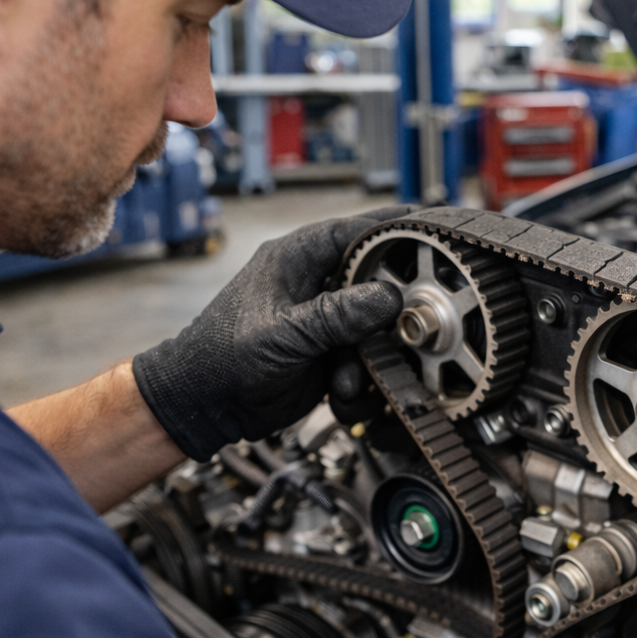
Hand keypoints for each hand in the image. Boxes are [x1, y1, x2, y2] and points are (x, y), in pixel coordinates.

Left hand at [132, 209, 408, 460]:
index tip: (433, 234)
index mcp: (296, 259)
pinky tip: (341, 394)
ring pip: (375, 327)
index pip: (355, 230)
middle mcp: (314, 284)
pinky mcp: (331, 352)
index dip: (395, 230)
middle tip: (400, 330)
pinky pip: (364, 359)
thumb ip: (337, 315)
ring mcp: (324, 320)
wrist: (203, 407)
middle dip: (387, 314)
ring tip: (345, 380)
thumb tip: (389, 297)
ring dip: (368, 358)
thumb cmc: (221, 358)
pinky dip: (359, 380)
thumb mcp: (283, 334)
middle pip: (376, 281)